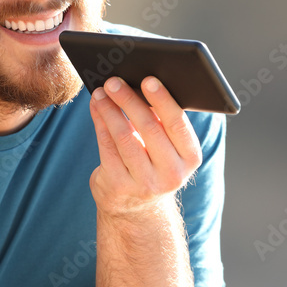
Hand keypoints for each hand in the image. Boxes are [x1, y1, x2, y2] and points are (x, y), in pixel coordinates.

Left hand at [88, 76, 202, 217]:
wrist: (136, 206)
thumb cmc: (153, 161)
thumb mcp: (166, 145)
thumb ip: (160, 119)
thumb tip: (135, 82)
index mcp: (190, 157)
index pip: (177, 123)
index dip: (162, 100)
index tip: (148, 79)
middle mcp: (172, 173)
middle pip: (149, 128)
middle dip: (129, 100)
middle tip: (114, 81)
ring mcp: (145, 183)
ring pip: (124, 137)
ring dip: (109, 110)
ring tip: (100, 92)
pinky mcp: (119, 187)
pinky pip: (107, 147)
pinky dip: (100, 123)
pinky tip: (96, 108)